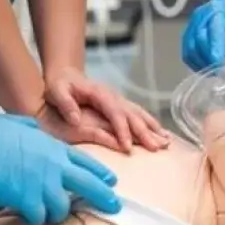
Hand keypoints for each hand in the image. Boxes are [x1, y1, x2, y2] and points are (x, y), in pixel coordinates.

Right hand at [0, 91, 121, 224]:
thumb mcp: (21, 125)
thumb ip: (36, 131)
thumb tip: (37, 130)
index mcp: (54, 147)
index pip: (86, 163)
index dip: (101, 174)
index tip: (111, 182)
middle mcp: (54, 165)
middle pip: (90, 185)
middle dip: (105, 198)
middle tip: (115, 207)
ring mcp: (42, 183)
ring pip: (62, 209)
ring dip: (55, 213)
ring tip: (45, 212)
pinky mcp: (26, 199)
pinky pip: (39, 218)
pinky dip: (34, 219)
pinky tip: (26, 214)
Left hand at [41, 68, 170, 153]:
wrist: (64, 76)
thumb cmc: (59, 85)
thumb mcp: (56, 91)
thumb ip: (66, 104)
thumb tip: (77, 120)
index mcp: (100, 94)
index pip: (115, 113)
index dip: (122, 130)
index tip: (128, 147)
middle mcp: (113, 97)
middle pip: (132, 115)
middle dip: (145, 132)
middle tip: (157, 148)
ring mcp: (118, 100)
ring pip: (139, 115)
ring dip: (153, 128)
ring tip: (167, 142)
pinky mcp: (119, 105)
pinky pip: (138, 115)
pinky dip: (151, 124)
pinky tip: (161, 133)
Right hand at [181, 0, 224, 70]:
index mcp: (217, 10)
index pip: (214, 31)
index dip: (217, 50)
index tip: (222, 68)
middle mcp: (199, 17)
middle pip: (199, 42)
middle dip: (211, 61)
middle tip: (224, 75)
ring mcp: (190, 26)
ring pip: (191, 51)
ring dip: (204, 65)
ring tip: (218, 73)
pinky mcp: (187, 37)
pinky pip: (188, 55)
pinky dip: (198, 65)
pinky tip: (210, 68)